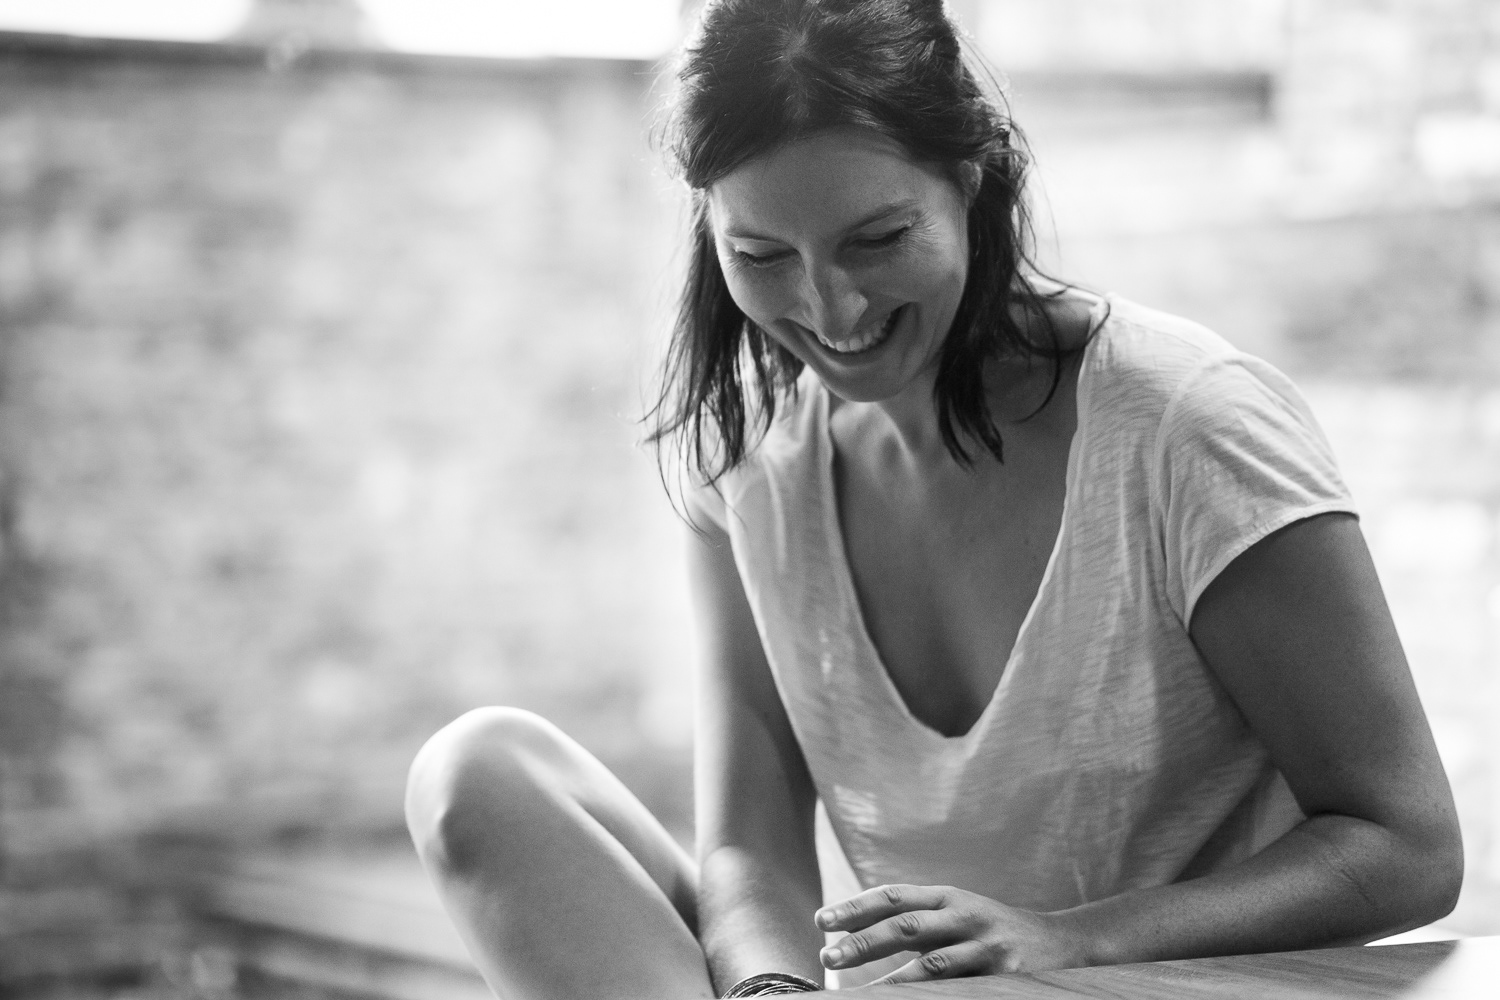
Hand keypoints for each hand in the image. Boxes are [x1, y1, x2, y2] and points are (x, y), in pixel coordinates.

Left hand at [814, 884, 1086, 982]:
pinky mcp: (1007, 975)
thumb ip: (918, 920)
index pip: (894, 896)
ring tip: (860, 994)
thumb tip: (856, 934)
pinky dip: (934, 998)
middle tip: (827, 956)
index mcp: (950, 896)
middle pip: (906, 925)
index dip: (857, 906)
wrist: (1065, 943)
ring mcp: (987, 945)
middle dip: (864, 941)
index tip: (822, 920)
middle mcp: (966, 914)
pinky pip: (962, 990)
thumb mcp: (959, 914)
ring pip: (932, 963)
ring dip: (892, 980)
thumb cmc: (996, 931)